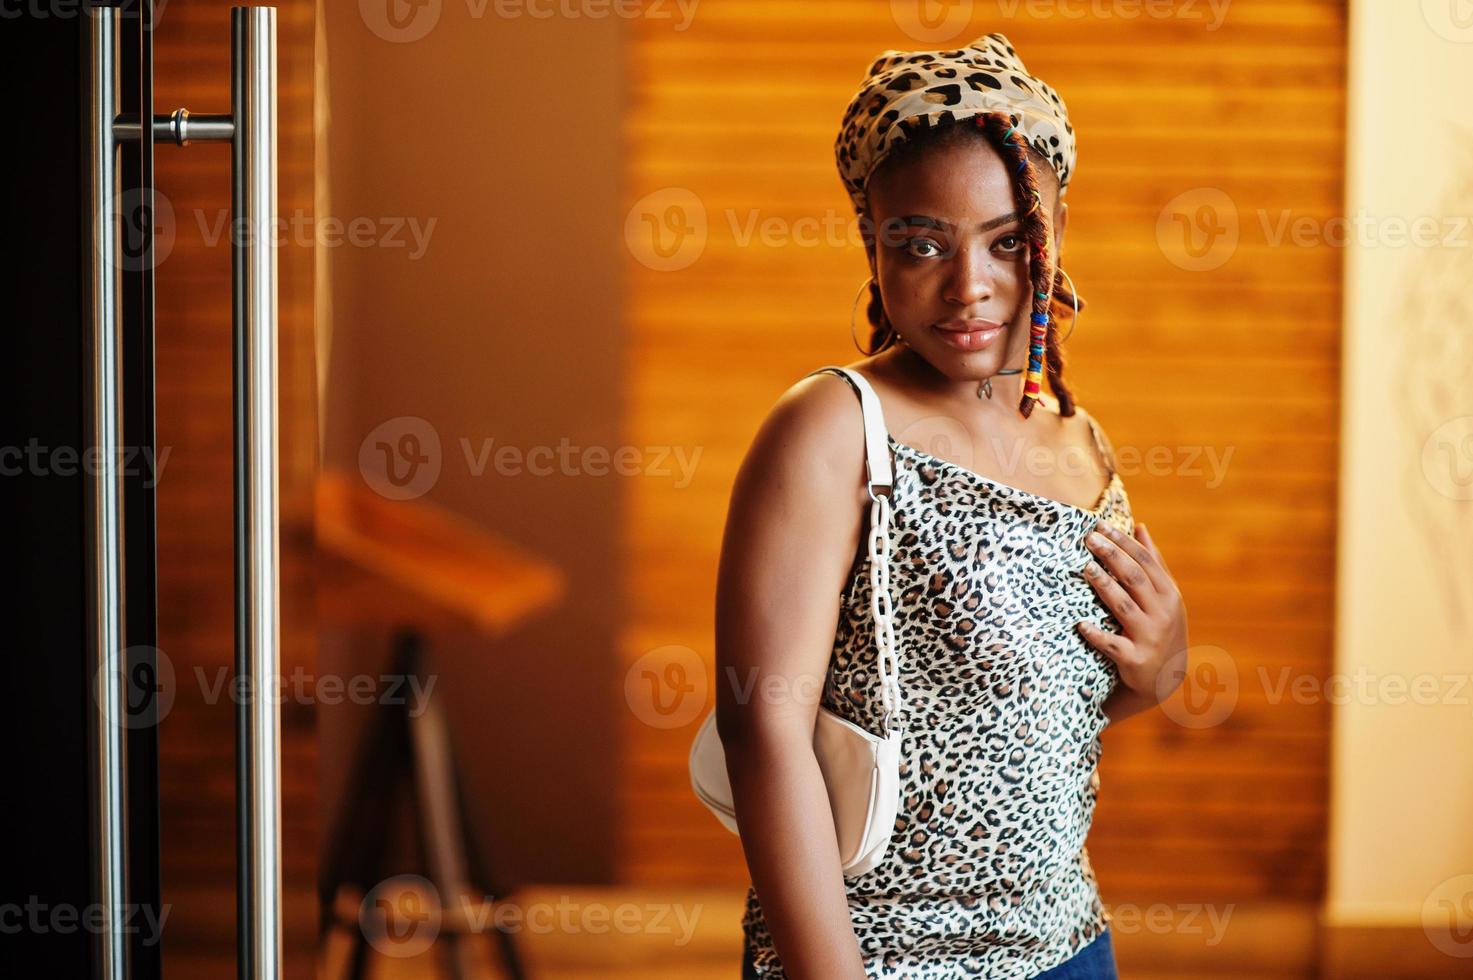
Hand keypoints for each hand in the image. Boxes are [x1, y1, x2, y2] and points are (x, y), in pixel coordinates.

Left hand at [1076, 521, 1188, 704]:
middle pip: (1134, 579)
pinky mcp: (1135, 659)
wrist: (1163, 680)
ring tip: (1085, 569)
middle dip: (1111, 556)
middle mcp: (1162, 613)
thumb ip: (1153, 562)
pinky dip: (1097, 634)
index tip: (1100, 526)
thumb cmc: (1160, 627)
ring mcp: (1149, 637)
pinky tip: (1080, 624)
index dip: (1123, 542)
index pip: (1145, 561)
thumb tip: (1140, 526)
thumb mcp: (1164, 596)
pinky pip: (1112, 644)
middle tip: (1089, 539)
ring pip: (1123, 606)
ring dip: (1104, 586)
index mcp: (1169, 594)